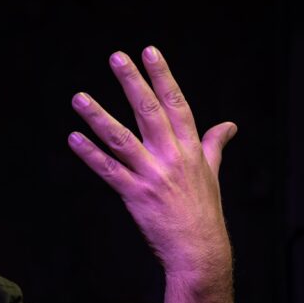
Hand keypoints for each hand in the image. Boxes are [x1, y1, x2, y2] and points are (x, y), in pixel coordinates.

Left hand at [67, 46, 236, 283]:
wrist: (199, 251)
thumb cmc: (203, 211)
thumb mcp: (211, 174)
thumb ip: (214, 145)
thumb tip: (229, 125)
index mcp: (190, 149)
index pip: (177, 104)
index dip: (162, 76)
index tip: (150, 51)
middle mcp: (172, 157)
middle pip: (149, 112)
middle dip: (132, 82)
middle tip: (116, 57)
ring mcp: (152, 175)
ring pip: (122, 139)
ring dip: (98, 117)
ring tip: (79, 97)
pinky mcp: (135, 195)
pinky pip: (108, 170)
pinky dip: (89, 154)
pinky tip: (73, 138)